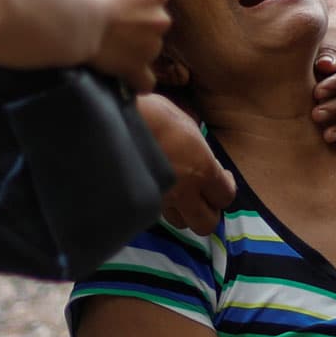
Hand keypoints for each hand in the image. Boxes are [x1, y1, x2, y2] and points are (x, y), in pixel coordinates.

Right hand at [77, 0, 169, 91]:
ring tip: (109, 51)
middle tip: (113, 30)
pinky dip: (137, 81)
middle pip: (154, 26)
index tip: (121, 8)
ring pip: (148, 51)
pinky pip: (146, 81)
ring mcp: (152, 45)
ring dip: (133, 52)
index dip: (136, 5)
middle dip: (138, 29)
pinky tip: (126, 79)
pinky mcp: (137, 67)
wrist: (77, 17)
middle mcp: (161, 18)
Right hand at [139, 94, 236, 233]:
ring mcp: (158, 202)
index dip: (225, 188)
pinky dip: (159, 205)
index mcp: (201, 169)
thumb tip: (200, 153)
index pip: (226, 197)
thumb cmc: (151, 112)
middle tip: (202, 194)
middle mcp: (183, 192)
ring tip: (176, 192)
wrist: (109, 123)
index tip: (221, 177)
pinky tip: (154, 188)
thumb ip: (196, 145)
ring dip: (182, 211)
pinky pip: (155, 214)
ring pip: (178, 223)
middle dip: (207, 212)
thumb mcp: (183, 122)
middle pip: (205, 224)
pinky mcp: (137, 206)